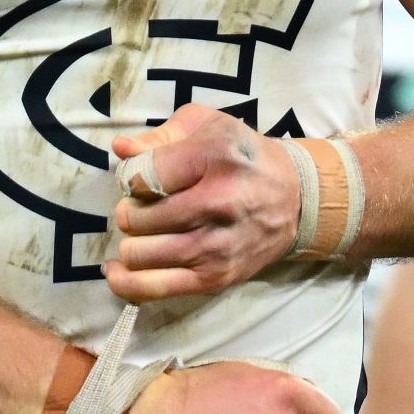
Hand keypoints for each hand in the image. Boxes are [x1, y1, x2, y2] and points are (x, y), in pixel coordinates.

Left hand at [108, 107, 302, 300]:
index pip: (141, 176)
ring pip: (139, 254)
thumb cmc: (243, 157)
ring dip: (132, 241)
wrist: (296, 199)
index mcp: (212, 157)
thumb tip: (120, 148)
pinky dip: (125, 281)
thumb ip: (159, 136)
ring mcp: (214, 247)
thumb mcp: (208, 125)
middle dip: (129, 210)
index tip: (141, 177)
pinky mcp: (215, 278)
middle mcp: (214, 204)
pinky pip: (153, 288)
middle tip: (146, 205)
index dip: (130, 177)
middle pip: (135, 218)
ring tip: (146, 231)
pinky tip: (117, 269)